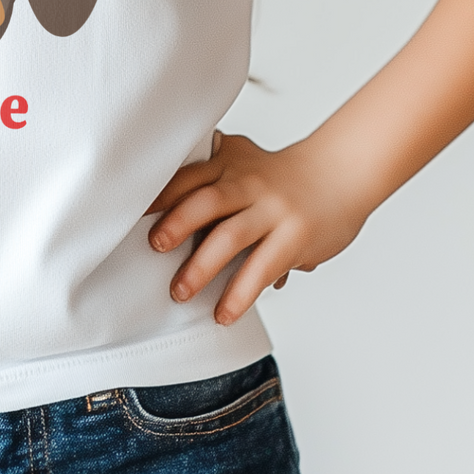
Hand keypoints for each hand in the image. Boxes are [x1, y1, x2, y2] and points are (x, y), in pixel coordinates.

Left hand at [145, 131, 372, 323]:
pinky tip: (223, 315)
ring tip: (179, 292)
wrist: (340, 171)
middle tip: (154, 246)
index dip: (161, 192)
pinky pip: (262, 269)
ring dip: (201, 267)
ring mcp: (272, 209)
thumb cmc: (282, 175)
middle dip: (177, 224)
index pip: (190, 174)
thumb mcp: (244, 159)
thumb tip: (162, 207)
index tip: (132, 209)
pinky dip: (240, 295)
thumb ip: (209, 177)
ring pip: (230, 237)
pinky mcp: (294, 237)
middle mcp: (249, 181)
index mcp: (230, 161)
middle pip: (206, 200)